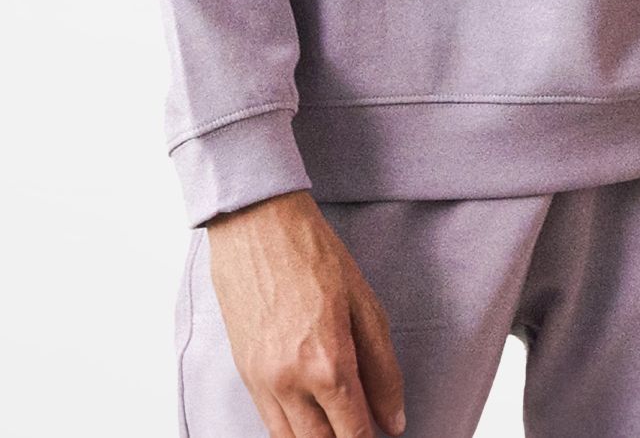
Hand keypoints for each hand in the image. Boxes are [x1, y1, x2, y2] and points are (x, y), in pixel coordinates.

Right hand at [204, 191, 406, 437]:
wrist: (256, 223)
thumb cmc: (313, 253)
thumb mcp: (364, 304)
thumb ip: (383, 369)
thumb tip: (394, 422)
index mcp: (327, 364)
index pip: (354, 434)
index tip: (383, 433)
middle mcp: (290, 383)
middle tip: (362, 424)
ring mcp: (262, 382)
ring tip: (339, 422)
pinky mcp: (245, 374)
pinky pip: (269, 424)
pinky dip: (292, 431)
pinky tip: (311, 416)